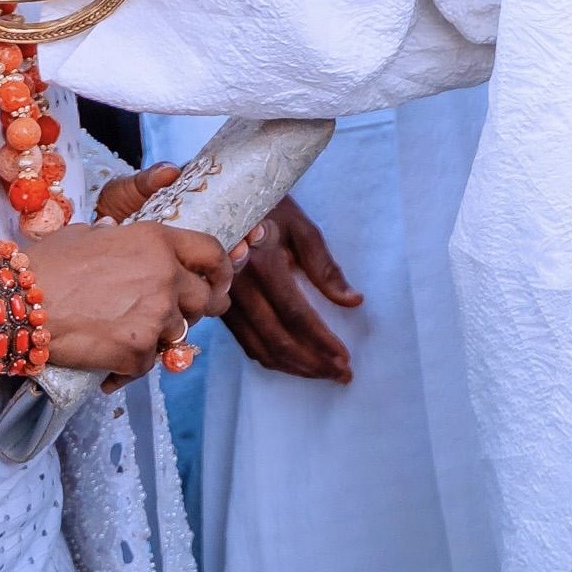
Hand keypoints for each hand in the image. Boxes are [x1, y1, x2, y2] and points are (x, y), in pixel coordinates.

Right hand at [24, 220, 229, 382]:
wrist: (18, 304)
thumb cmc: (46, 267)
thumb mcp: (89, 236)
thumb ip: (122, 239)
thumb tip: (121, 237)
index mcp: (158, 240)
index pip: (212, 253)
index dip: (222, 271)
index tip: (219, 283)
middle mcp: (166, 274)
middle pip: (205, 299)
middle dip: (195, 311)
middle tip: (175, 319)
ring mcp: (156, 313)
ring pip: (178, 334)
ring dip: (159, 339)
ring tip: (129, 339)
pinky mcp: (138, 348)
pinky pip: (149, 364)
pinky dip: (131, 369)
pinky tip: (111, 368)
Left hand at [96, 164, 265, 270]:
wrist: (82, 242)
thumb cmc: (110, 209)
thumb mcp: (126, 190)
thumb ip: (147, 180)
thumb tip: (171, 171)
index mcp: (193, 208)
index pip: (232, 212)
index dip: (249, 220)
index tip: (255, 225)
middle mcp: (195, 234)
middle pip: (234, 240)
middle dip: (246, 243)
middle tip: (247, 242)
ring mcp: (184, 258)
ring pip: (220, 265)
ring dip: (233, 263)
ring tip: (234, 257)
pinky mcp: (172, 278)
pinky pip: (196, 284)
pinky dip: (207, 284)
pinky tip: (208, 283)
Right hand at [221, 195, 361, 383]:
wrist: (217, 196)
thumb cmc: (268, 206)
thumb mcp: (302, 226)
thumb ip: (326, 267)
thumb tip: (354, 302)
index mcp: (263, 263)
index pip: (297, 315)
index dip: (321, 341)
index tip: (346, 359)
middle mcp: (239, 286)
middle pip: (277, 338)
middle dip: (312, 362)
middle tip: (341, 375)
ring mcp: (224, 299)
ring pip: (258, 346)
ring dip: (293, 366)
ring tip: (323, 374)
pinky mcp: (218, 306)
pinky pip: (243, 341)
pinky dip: (269, 358)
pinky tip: (291, 363)